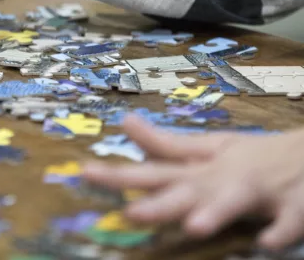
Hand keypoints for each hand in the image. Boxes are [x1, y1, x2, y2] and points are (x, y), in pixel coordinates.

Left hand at [83, 115, 303, 250]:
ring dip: (216, 212)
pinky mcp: (294, 208)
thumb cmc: (251, 156)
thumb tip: (124, 123)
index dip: (118, 175)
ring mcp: (259, 192)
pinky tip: (267, 243)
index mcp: (200, 169)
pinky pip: (286, 223)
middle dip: (160, 203)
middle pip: (187, 191)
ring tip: (195, 227)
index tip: (84, 173)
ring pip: (235, 202)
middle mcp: (222, 179)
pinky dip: (279, 232)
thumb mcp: (209, 148)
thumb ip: (166, 144)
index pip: (153, 171)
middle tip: (131, 211)